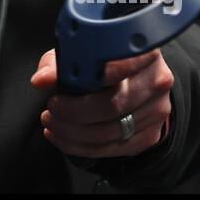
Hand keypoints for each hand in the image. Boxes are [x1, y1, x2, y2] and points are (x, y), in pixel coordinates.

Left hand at [30, 48, 173, 158]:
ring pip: (111, 131)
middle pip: (113, 104)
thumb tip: (42, 80)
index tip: (68, 85)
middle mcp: (156, 81)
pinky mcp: (150, 135)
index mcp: (143, 51)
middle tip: (50, 109)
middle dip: (73, 112)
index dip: (97, 76)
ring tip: (51, 122)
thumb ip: (60, 62)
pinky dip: (82, 147)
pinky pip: (114, 148)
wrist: (137, 81)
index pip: (124, 64)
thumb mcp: (81, 52)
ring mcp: (157, 110)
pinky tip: (64, 137)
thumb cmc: (104, 62)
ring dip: (73, 133)